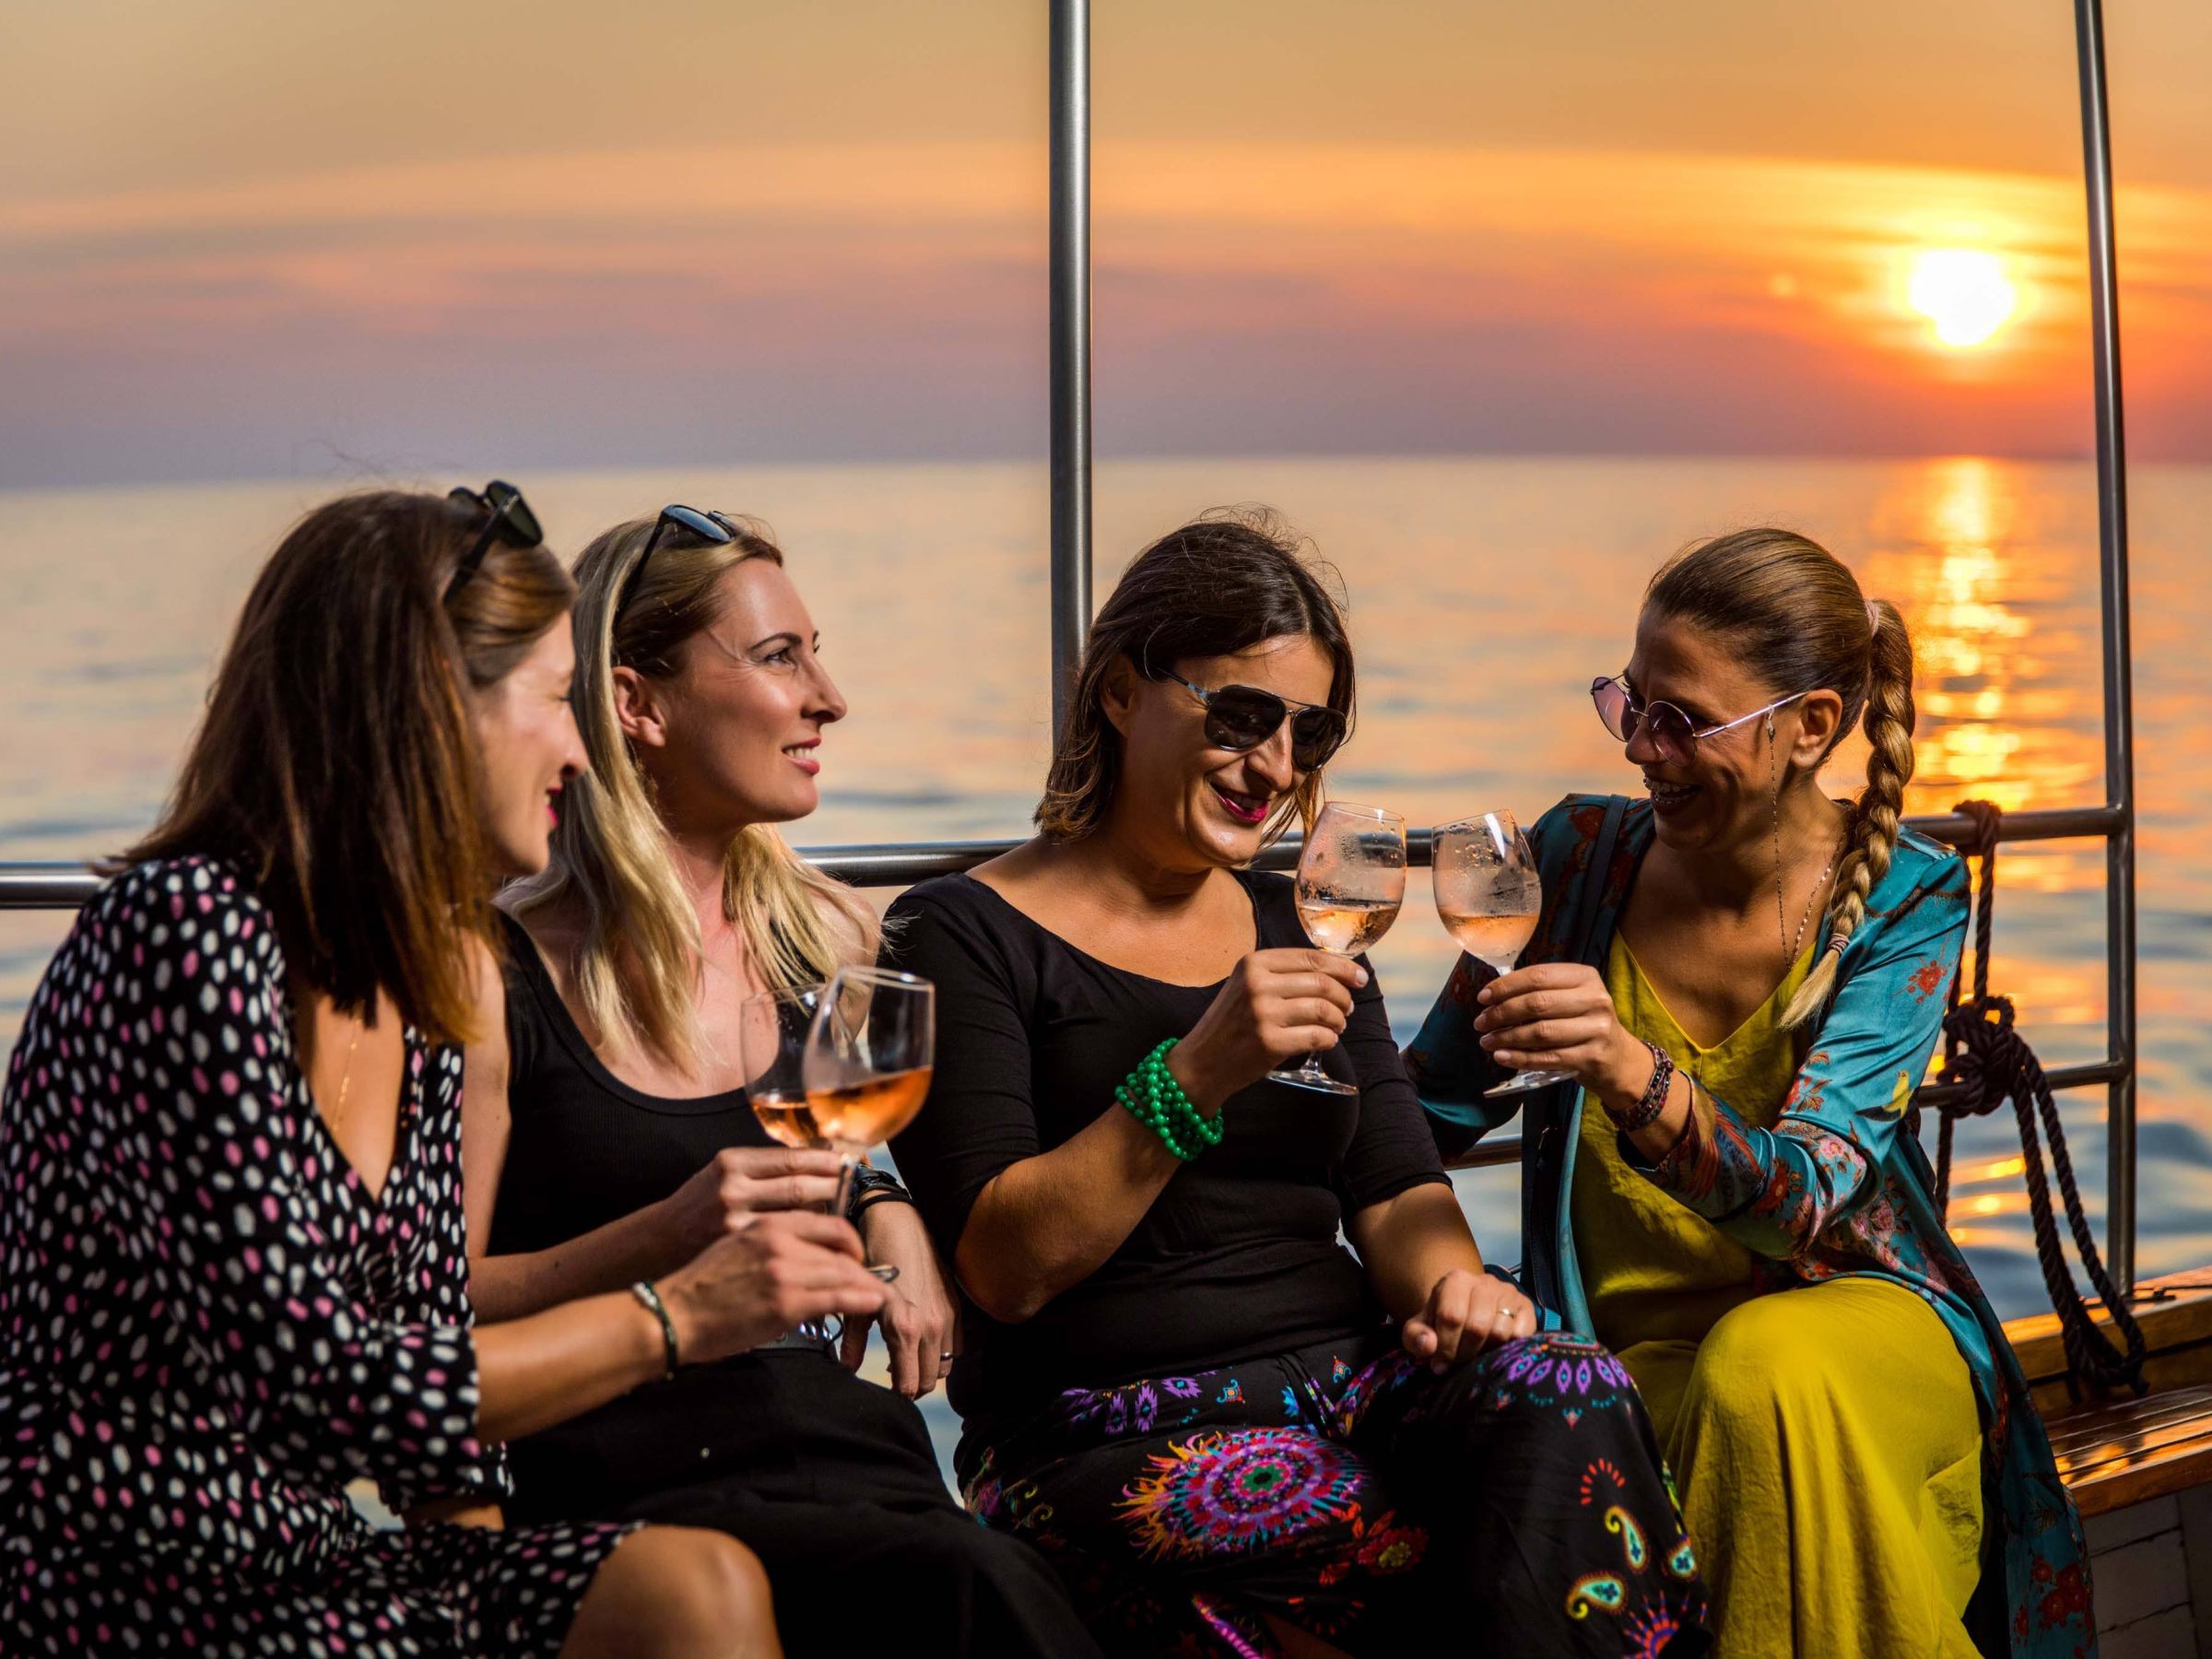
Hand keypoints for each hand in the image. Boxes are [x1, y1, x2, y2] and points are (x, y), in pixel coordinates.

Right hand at [655, 1146, 844, 1262]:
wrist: (658, 1245)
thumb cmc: (696, 1210)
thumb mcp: (723, 1176)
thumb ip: (762, 1170)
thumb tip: (815, 1158)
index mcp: (732, 1162)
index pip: (792, 1158)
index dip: (826, 1161)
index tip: (848, 1163)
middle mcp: (734, 1188)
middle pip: (800, 1187)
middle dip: (835, 1189)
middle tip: (857, 1192)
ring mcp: (736, 1222)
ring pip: (799, 1219)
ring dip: (829, 1221)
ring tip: (849, 1220)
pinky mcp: (740, 1252)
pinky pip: (789, 1246)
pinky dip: (812, 1246)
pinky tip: (828, 1247)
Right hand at [658, 1210, 887, 1365]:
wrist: (673, 1313)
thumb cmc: (701, 1283)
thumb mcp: (736, 1243)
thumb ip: (770, 1238)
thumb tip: (802, 1248)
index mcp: (766, 1223)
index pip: (825, 1220)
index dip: (849, 1236)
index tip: (855, 1250)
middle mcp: (778, 1240)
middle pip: (839, 1245)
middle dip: (861, 1263)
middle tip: (870, 1277)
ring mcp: (784, 1270)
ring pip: (843, 1270)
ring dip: (866, 1283)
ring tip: (877, 1294)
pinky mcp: (786, 1303)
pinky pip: (838, 1297)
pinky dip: (862, 1299)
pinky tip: (872, 1303)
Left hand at [844, 1201, 958, 1397]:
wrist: (899, 1223)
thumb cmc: (873, 1260)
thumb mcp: (856, 1302)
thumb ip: (853, 1343)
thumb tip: (847, 1370)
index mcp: (904, 1329)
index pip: (909, 1385)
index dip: (897, 1394)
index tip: (886, 1391)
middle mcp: (930, 1327)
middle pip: (930, 1381)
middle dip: (913, 1385)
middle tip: (895, 1377)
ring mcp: (946, 1317)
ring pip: (945, 1366)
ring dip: (928, 1369)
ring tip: (908, 1359)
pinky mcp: (955, 1305)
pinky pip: (956, 1346)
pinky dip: (943, 1352)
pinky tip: (924, 1341)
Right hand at [1172, 948, 1366, 1108]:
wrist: (1202, 1061)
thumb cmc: (1230, 1023)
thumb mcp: (1246, 985)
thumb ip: (1282, 974)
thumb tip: (1335, 971)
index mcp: (1253, 963)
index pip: (1311, 958)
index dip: (1342, 967)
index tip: (1359, 978)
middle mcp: (1257, 984)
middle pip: (1321, 982)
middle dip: (1344, 996)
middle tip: (1348, 1008)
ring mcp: (1263, 1014)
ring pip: (1323, 1008)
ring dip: (1338, 1019)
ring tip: (1337, 1025)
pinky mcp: (1270, 1043)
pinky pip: (1317, 1036)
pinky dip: (1330, 1039)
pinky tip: (1326, 1040)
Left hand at [1401, 1269, 1537, 1371]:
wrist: (1468, 1308)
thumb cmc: (1441, 1322)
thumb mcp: (1421, 1328)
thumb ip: (1415, 1337)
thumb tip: (1429, 1346)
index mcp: (1455, 1281)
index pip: (1452, 1316)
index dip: (1445, 1347)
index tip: (1440, 1365)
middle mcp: (1485, 1282)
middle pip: (1477, 1327)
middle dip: (1465, 1353)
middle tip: (1458, 1365)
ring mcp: (1508, 1292)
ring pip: (1500, 1332)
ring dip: (1485, 1353)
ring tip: (1475, 1356)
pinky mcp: (1527, 1306)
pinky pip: (1520, 1336)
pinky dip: (1507, 1349)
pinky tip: (1494, 1350)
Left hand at [1473, 963, 1645, 1095]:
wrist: (1618, 1058)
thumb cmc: (1584, 1023)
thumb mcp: (1571, 998)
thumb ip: (1540, 991)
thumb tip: (1492, 997)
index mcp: (1585, 977)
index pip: (1538, 976)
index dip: (1506, 987)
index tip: (1483, 998)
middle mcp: (1594, 1000)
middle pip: (1537, 1003)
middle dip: (1501, 1013)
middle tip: (1480, 1023)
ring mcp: (1596, 1029)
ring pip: (1541, 1032)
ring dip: (1507, 1037)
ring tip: (1487, 1041)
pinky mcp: (1592, 1057)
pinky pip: (1548, 1057)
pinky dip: (1520, 1058)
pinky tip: (1502, 1056)